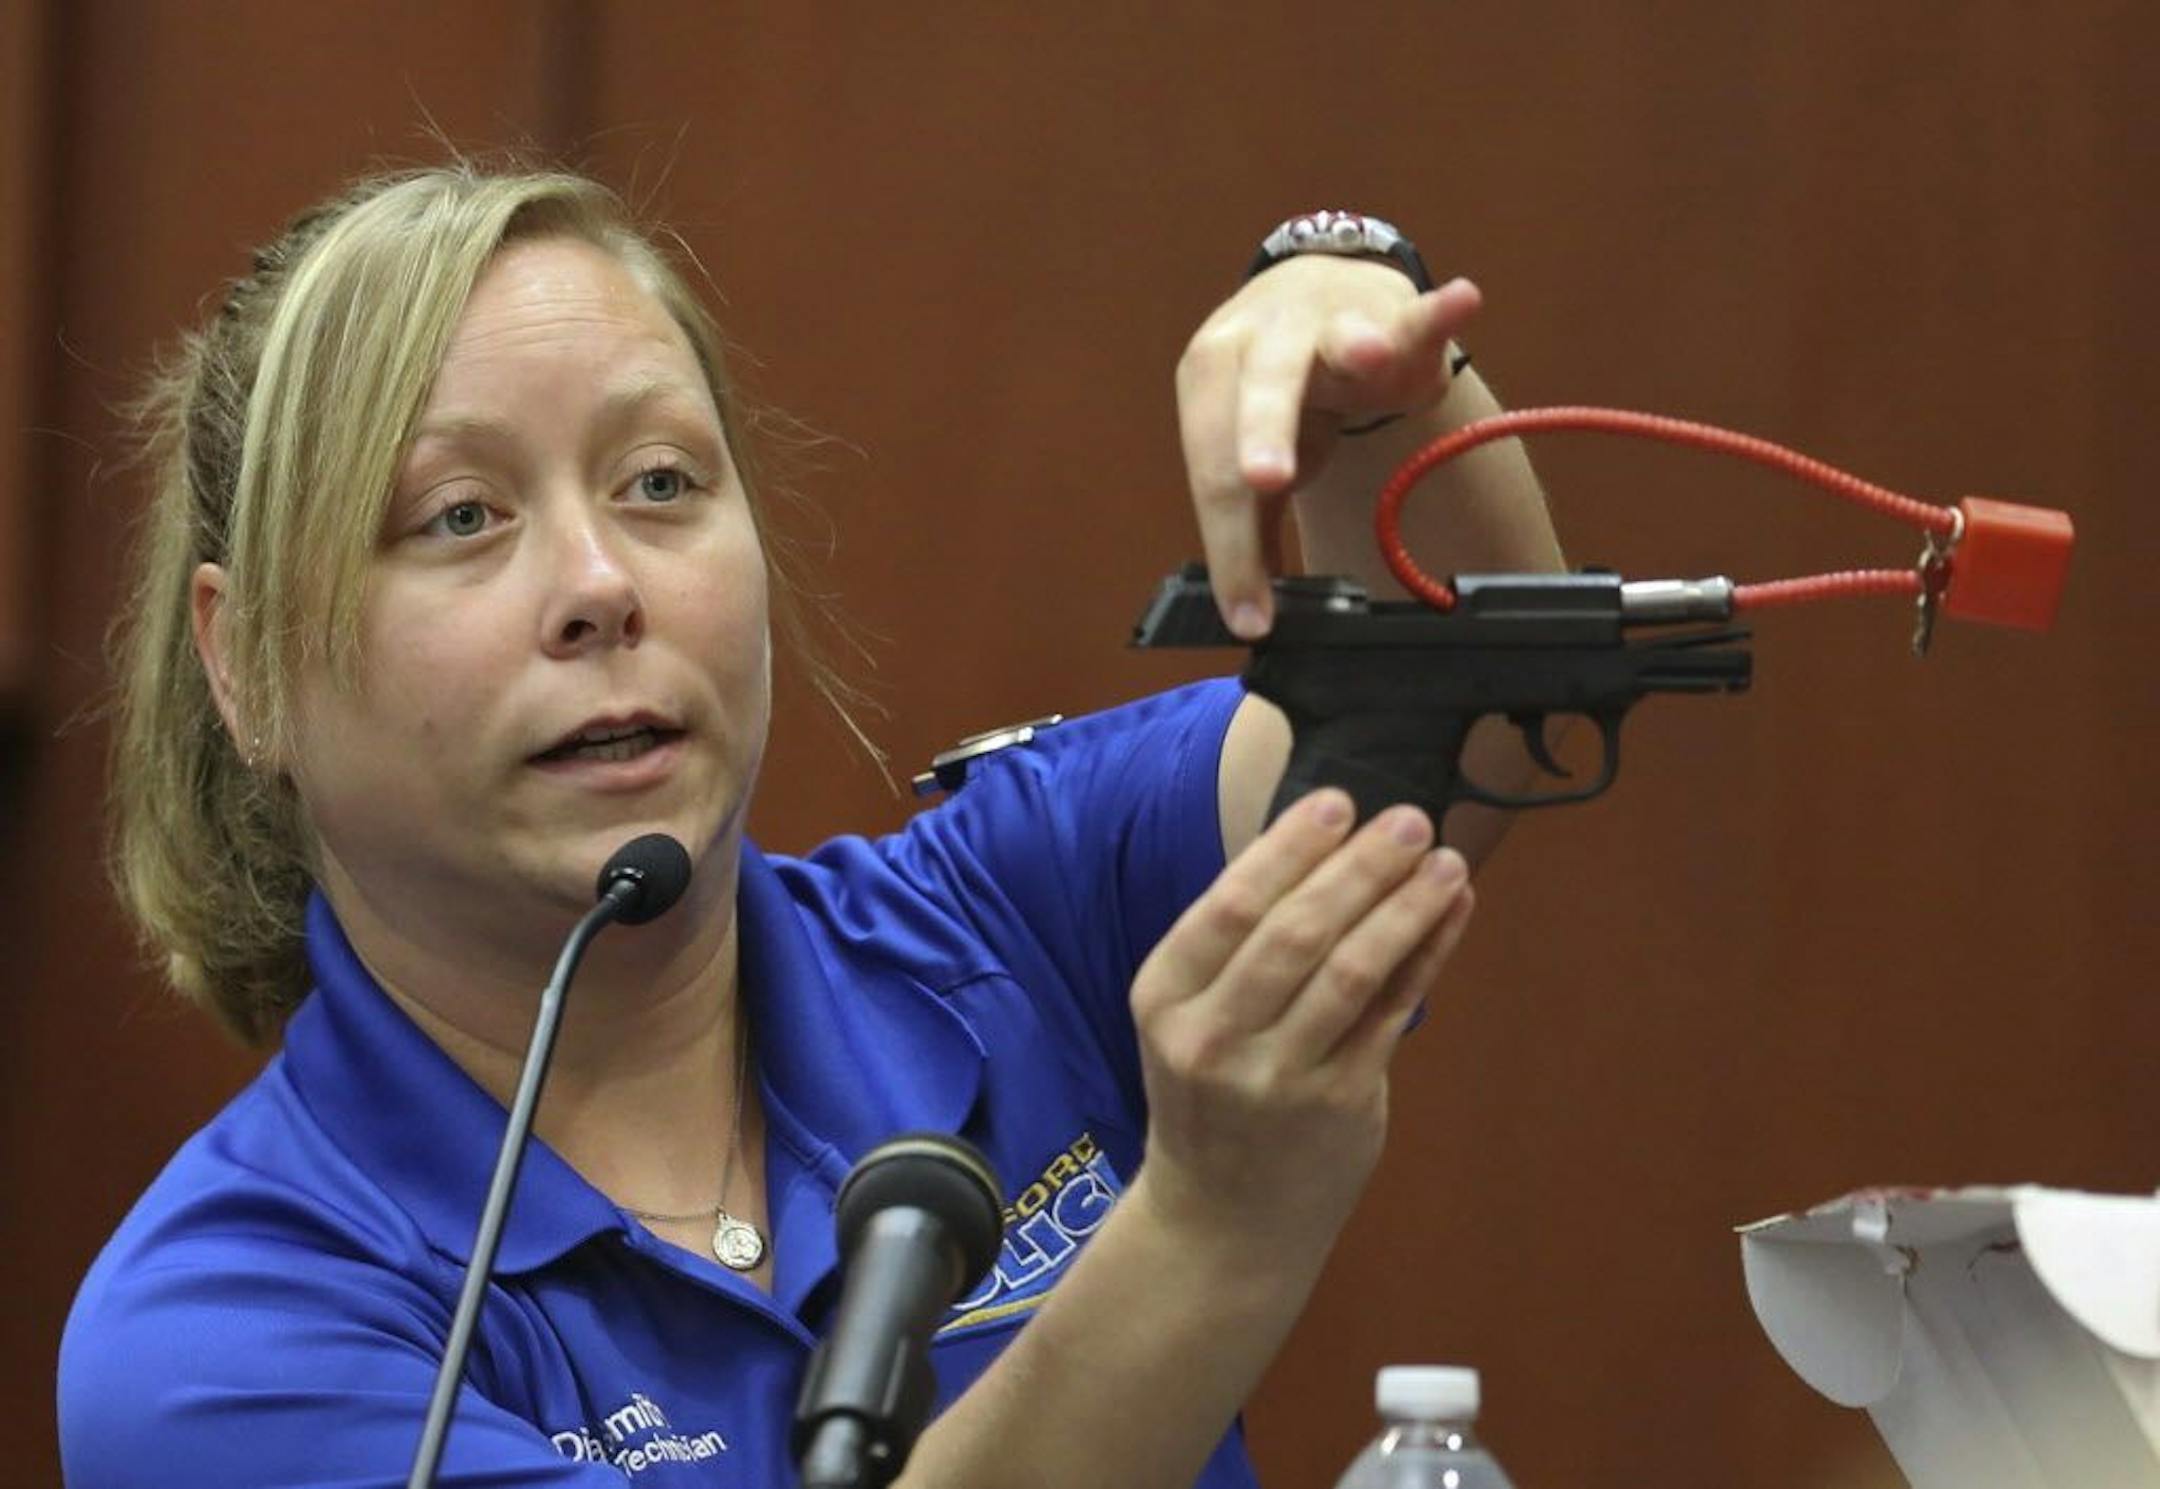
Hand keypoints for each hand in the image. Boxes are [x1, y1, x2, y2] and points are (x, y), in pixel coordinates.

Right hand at [1127, 788, 1474, 1261]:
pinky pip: (1392, 1014)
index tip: (1337, 802)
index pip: (1230, 907)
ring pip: (1353, 973)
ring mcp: (1279, 1079)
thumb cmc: (1211, 1097)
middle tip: (1408, 818)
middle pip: (1296, 934)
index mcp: (1166, 1001)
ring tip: (1445, 859)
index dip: (1288, 849)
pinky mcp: (1340, 1106)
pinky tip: (1452, 911)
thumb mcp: (1188, 1019)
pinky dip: (1427, 955)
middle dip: (1359, 868)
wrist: (1221, 1222)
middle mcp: (1215, 1039)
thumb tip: (1327, 844)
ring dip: (1406, 907)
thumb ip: (1241, 947)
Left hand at [1175, 257, 1482, 638]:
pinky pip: (1418, 316)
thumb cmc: (1278, 396)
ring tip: (1367, 353)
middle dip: (1265, 433)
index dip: (1233, 548)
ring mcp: (1331, 320)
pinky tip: (1463, 302)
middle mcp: (1263, 339)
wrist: (1312, 297)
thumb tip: (1250, 620)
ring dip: (1354, 346)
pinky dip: (1439, 313)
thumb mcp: (1251, 457)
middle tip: (1268, 479)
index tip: (1252, 617)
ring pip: (1339, 339)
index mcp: (1211, 377)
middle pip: (1261, 391)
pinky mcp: (1395, 315)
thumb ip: (1249, 532)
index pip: (1217, 469)